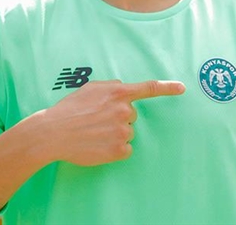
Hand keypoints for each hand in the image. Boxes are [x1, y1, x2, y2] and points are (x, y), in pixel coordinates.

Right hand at [39, 80, 185, 166]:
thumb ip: (111, 87)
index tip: (182, 88)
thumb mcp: (90, 88)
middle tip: (97, 121)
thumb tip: (124, 89)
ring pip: (128, 133)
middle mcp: (125, 111)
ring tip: (94, 133)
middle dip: (119, 118)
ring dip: (115, 134)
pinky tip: (98, 145)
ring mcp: (123, 131)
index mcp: (119, 93)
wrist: (53, 133)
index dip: (168, 87)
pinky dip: (114, 149)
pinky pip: (125, 149)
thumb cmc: (69, 109)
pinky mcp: (119, 150)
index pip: (149, 88)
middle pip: (132, 115)